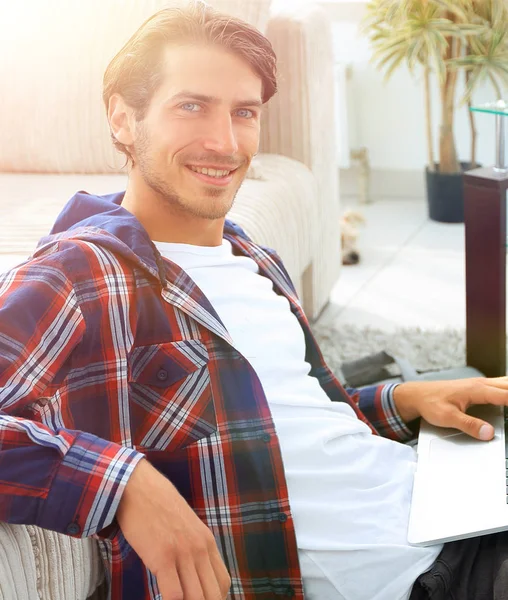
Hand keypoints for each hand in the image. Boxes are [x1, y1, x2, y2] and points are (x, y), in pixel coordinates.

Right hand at [117, 459, 230, 599]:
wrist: (139, 487)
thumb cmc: (158, 506)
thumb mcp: (186, 525)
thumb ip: (193, 547)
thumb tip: (193, 572)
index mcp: (207, 542)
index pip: (223, 583)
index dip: (214, 599)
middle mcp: (200, 549)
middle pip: (212, 595)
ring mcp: (182, 553)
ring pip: (196, 598)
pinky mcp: (162, 557)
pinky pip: (173, 595)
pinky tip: (159, 599)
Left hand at [393, 376, 507, 440]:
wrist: (416, 395)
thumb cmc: (430, 403)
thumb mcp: (447, 417)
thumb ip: (469, 425)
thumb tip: (489, 433)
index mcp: (477, 390)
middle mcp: (482, 384)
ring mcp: (481, 384)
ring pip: (507, 383)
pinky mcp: (478, 388)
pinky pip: (501, 386)